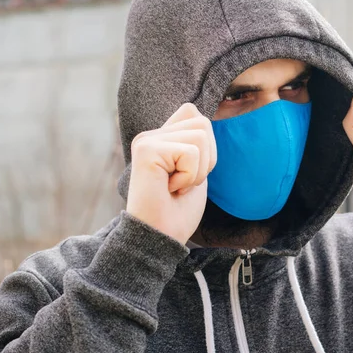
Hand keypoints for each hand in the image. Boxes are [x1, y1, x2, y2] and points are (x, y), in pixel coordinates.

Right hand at [126, 103, 216, 243]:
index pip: (194, 114)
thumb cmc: (178, 211)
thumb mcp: (195, 171)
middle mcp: (150, 136)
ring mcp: (146, 141)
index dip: (205, 145)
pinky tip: (170, 190)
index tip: (188, 172)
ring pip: (200, 136)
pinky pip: (191, 153)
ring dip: (197, 170)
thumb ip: (197, 145)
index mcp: (160, 138)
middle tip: (183, 183)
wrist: (160, 238)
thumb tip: (205, 123)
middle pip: (203, 123)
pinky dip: (189, 177)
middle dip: (205, 160)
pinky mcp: (146, 149)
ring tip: (177, 186)